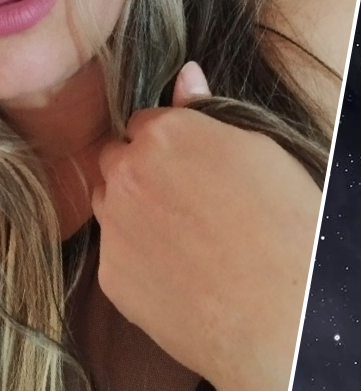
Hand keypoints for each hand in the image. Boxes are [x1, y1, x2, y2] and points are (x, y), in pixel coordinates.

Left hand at [91, 62, 321, 390]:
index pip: (142, 122)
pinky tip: (175, 272)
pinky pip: (114, 253)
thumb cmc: (284, 226)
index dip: (165, 142)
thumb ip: (205, 110)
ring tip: (179, 237)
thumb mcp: (258, 150)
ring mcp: (113, 225)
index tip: (186, 164)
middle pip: (114, 158)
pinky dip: (135, 258)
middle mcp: (126, 173)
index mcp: (164, 133)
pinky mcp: (109, 274)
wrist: (280, 316)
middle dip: (137, 171)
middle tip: (181, 199)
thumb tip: (184, 74)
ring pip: (106, 203)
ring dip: (129, 210)